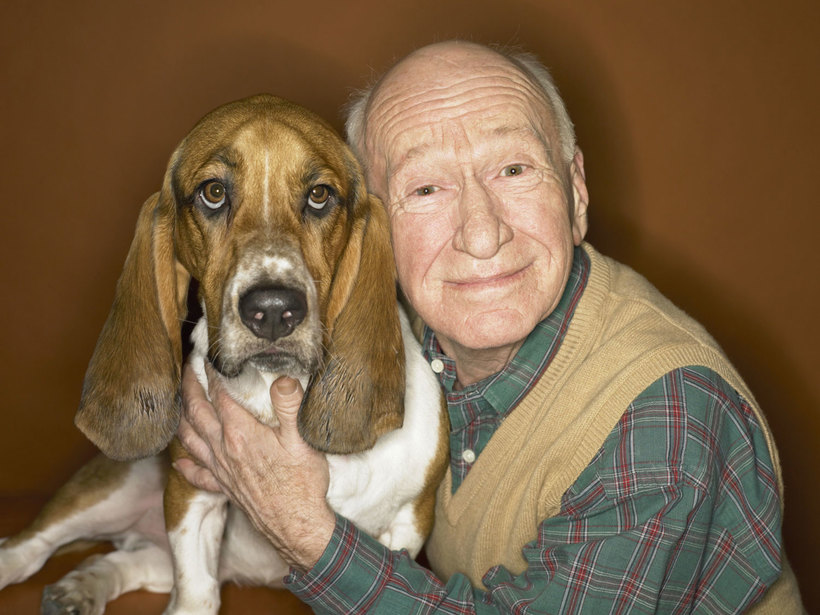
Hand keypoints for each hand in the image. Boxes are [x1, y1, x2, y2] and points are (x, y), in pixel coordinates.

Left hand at [176, 363, 335, 570]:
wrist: (296, 526)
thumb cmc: (302, 483)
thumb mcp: (302, 439)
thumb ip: (289, 405)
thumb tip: (283, 378)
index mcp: (240, 433)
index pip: (219, 395)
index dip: (211, 372)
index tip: (206, 355)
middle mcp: (224, 449)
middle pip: (197, 412)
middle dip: (189, 387)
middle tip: (187, 368)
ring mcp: (221, 469)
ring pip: (190, 439)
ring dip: (182, 417)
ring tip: (179, 402)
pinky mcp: (225, 487)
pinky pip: (197, 474)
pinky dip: (185, 465)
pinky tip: (179, 461)